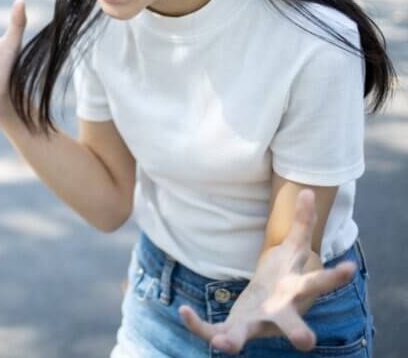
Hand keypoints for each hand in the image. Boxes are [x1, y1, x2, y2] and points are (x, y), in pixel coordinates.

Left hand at [179, 189, 356, 353]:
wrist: (270, 311)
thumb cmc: (284, 279)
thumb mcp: (293, 250)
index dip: (334, 277)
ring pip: (244, 336)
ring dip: (232, 341)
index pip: (318, 283)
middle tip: (307, 341)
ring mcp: (255, 326)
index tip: (350, 267)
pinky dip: (198, 325)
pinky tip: (182, 311)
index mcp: (296, 291)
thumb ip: (301, 223)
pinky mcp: (232, 331)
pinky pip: (212, 330)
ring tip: (222, 346)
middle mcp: (280, 315)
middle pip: (293, 324)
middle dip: (299, 333)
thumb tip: (305, 190)